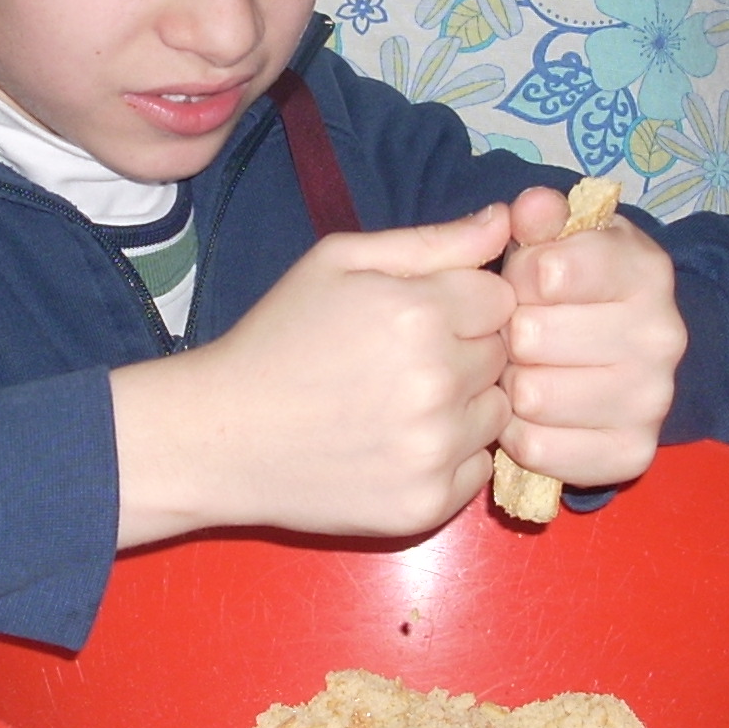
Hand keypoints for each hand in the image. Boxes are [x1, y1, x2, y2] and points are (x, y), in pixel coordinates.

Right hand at [109, 207, 516, 547]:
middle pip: (504, 355)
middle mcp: (438, 383)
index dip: (465, 301)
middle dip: (466, 351)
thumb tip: (506, 222)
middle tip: (403, 360)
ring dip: (464, 405)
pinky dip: (450, 457)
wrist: (222, 435)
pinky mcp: (428, 504)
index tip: (423, 314)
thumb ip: (431, 241)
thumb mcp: (338, 262)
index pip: (502, 297)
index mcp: (421, 313)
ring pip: (496, 413)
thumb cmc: (279, 338)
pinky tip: (397, 444)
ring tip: (400, 403)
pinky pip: (478, 469)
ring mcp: (435, 450)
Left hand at [497, 183, 685, 490]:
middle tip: (519, 334)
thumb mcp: (554, 238)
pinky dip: (520, 435)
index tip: (527, 280)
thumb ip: (538, 215)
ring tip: (524, 370)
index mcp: (646, 271)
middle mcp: (664, 336)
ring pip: (532, 396)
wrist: (604, 349)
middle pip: (531, 337)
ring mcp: (654, 400)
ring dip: (511, 386)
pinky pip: (539, 449)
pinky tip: (532, 415)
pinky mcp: (632, 454)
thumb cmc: (564, 286)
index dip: (518, 276)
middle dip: (509, 334)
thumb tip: (530, 209)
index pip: (548, 272)